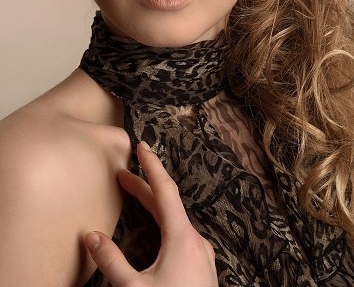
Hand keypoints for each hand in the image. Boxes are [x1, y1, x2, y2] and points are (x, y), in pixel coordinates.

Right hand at [84, 142, 217, 286]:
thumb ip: (112, 262)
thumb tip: (91, 237)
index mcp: (183, 238)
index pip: (166, 191)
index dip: (152, 166)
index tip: (143, 146)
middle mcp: (196, 241)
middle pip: (168, 204)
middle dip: (145, 186)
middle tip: (123, 173)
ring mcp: (201, 254)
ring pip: (175, 220)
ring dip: (154, 206)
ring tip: (134, 195)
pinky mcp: (201, 267)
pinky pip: (181, 234)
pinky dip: (164, 223)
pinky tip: (154, 229)